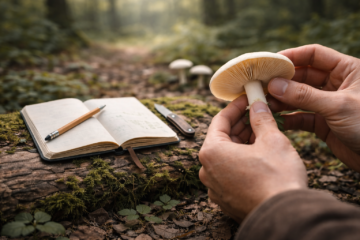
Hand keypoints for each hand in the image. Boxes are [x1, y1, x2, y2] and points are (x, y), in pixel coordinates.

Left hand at [199, 96, 306, 221]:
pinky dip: (242, 160)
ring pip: (227, 156)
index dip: (235, 107)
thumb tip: (257, 105)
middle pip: (222, 138)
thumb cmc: (277, 178)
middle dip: (241, 125)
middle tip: (257, 114)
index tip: (246, 99)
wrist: (284, 217)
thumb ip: (261, 119)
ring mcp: (215, 187)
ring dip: (242, 142)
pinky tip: (259, 155)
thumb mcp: (272, 140)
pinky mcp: (225, 199)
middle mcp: (207, 170)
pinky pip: (230, 172)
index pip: (220, 120)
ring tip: (262, 133)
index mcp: (212, 152)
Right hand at [267, 44, 359, 170]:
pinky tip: (276, 120)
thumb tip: (274, 85)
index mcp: (347, 70)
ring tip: (264, 104)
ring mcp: (328, 104)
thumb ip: (304, 95)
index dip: (292, 56)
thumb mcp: (337, 106)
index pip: (315, 55)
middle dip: (282, 82)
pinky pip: (301, 117)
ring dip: (282, 100)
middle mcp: (336, 85)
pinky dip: (289, 118)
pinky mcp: (323, 123)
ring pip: (299, 97)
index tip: (270, 63)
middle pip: (302, 76)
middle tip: (261, 86)